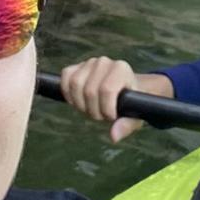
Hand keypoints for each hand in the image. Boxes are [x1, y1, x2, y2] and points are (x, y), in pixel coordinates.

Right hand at [56, 56, 173, 142]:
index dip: (106, 109)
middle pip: (89, 91)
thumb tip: (113, 136)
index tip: (112, 117)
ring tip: (90, 109)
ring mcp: (89, 63)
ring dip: (79, 104)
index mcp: (121, 69)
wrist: (125, 88)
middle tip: (100, 116)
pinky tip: (78, 101)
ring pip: (75, 84)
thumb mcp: (134, 115)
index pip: (106, 90)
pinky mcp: (77, 66)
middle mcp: (104, 62)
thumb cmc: (131, 103)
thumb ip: (126, 125)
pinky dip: (68, 93)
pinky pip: (65, 78)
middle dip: (93, 111)